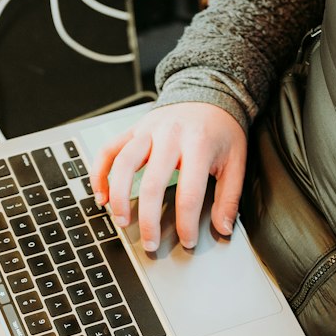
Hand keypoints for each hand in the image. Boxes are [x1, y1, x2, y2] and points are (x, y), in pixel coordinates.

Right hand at [89, 102, 246, 251]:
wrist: (208, 91)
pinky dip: (99, 173)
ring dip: (118, 197)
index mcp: (199, 144)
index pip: (189, 193)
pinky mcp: (133, 129)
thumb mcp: (236, 161)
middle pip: (151, 184)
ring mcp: (147, 130)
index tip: (187, 241)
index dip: (186, 223)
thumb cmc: (221, 130)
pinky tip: (101, 196)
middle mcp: (170, 136)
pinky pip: (109, 150)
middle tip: (150, 243)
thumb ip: (229, 197)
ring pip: (123, 165)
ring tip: (122, 222)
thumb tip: (223, 228)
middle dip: (148, 220)